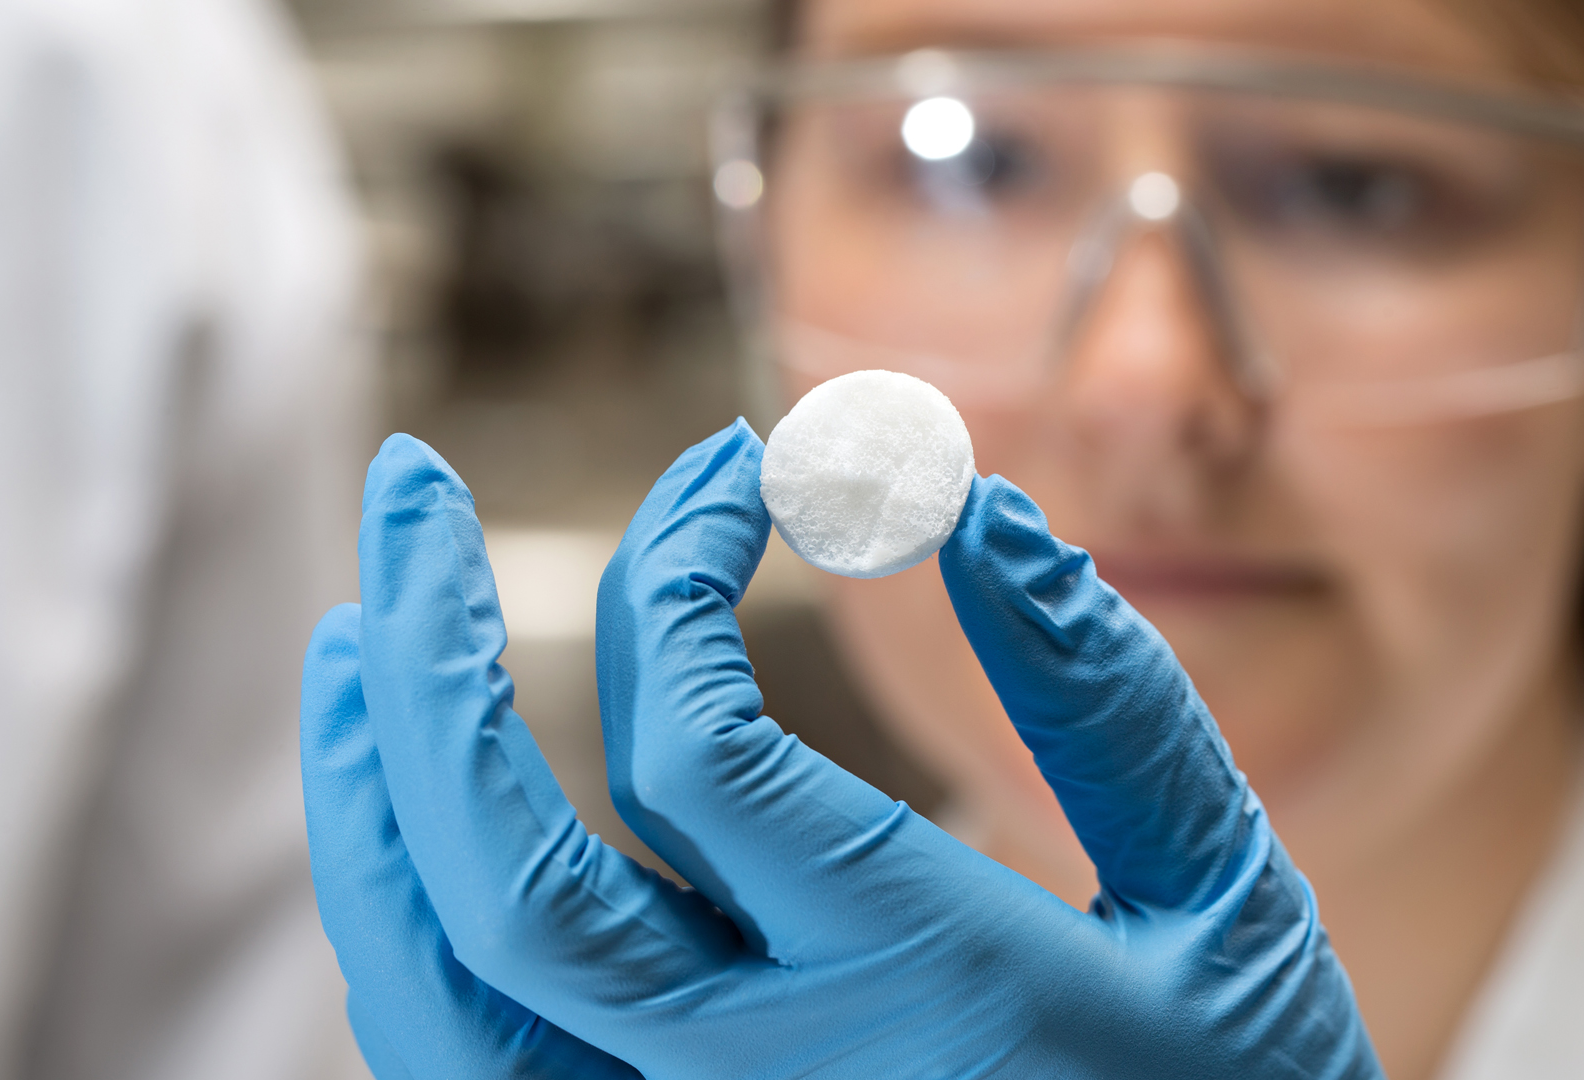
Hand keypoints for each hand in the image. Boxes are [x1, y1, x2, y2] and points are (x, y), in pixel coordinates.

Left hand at [301, 421, 1381, 1077]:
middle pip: (506, 873)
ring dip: (370, 798)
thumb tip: (975, 505)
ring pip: (440, 998)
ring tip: (357, 638)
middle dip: (431, 653)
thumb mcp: (1226, 899)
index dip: (686, 562)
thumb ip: (1111, 699)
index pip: (699, 748)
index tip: (746, 464)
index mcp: (922, 992)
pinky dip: (409, 927)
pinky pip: (474, 1069)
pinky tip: (419, 820)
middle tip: (406, 476)